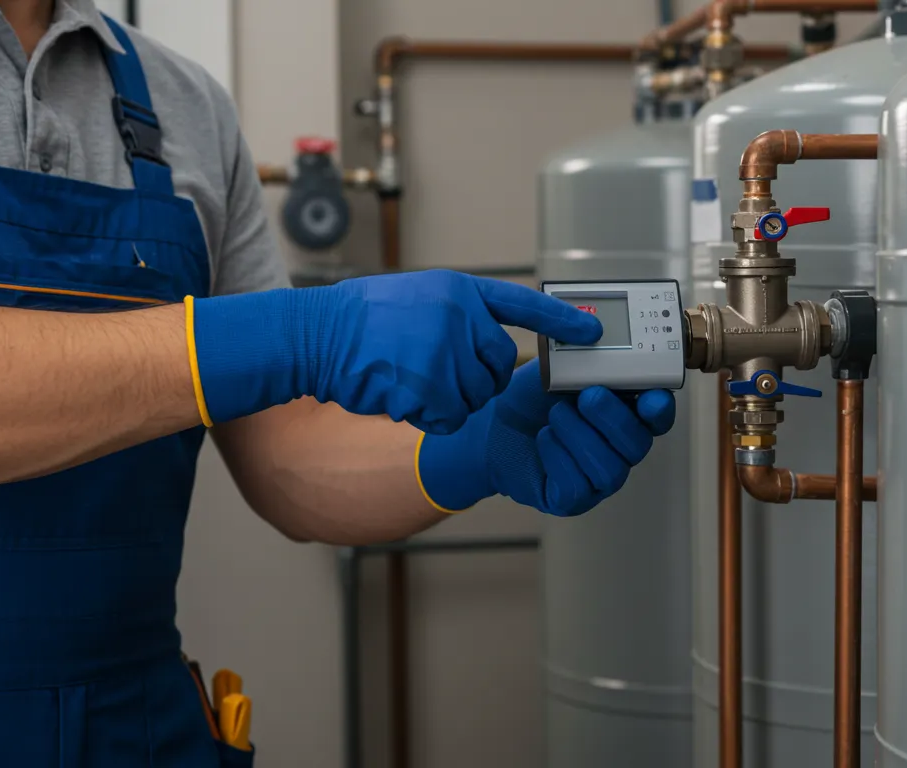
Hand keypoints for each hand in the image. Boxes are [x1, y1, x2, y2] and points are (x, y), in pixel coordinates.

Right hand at [187, 271, 601, 429]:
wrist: (314, 337)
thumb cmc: (358, 320)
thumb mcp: (415, 298)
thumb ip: (455, 314)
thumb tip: (489, 341)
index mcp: (458, 290)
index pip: (523, 305)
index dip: (560, 320)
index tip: (592, 331)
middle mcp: (459, 317)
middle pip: (496, 366)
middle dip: (469, 378)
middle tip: (425, 367)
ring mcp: (445, 352)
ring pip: (472, 396)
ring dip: (443, 399)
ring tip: (404, 376)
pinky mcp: (429, 387)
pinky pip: (447, 417)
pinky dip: (425, 416)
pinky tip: (397, 395)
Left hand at [417, 363, 675, 516]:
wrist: (490, 425)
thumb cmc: (533, 397)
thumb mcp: (559, 368)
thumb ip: (586, 358)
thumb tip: (601, 337)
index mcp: (625, 414)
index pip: (658, 417)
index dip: (659, 409)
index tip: (650, 397)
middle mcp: (618, 449)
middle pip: (637, 444)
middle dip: (614, 419)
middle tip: (588, 396)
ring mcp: (598, 478)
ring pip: (609, 469)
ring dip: (581, 437)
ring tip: (555, 415)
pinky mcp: (572, 498)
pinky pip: (578, 486)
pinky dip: (559, 457)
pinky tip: (544, 438)